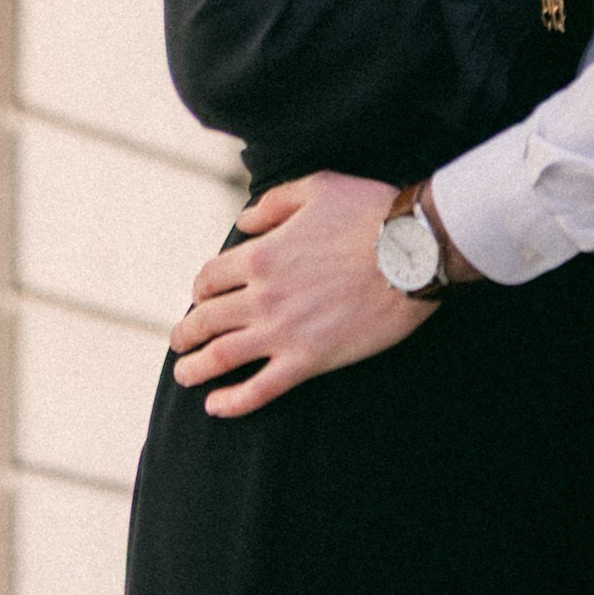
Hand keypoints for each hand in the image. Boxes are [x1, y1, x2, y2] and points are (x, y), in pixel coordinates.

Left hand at [170, 172, 429, 416]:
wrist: (413, 252)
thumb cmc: (370, 213)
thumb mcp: (318, 187)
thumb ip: (272, 203)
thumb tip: (242, 222)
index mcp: (261, 255)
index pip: (209, 278)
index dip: (200, 290)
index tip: (201, 298)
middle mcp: (262, 296)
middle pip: (205, 320)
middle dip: (186, 333)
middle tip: (180, 341)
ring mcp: (283, 332)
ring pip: (221, 357)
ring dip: (194, 368)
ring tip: (184, 375)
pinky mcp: (309, 360)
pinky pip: (259, 389)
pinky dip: (232, 402)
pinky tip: (215, 407)